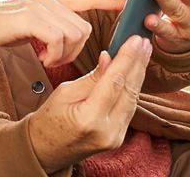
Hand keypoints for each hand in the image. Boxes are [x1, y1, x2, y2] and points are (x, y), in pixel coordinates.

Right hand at [0, 0, 124, 100]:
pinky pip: (58, 39)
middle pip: (83, 26)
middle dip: (77, 50)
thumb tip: (68, 37)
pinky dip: (54, 54)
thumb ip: (49, 25)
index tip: (129, 3)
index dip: (108, 1)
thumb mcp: (28, 24)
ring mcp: (38, 5)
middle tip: (55, 60)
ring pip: (74, 33)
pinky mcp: (30, 16)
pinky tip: (41, 58)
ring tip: (47, 59)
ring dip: (65, 54)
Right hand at [28, 35, 151, 172]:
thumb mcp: (65, 92)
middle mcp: (107, 130)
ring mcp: (115, 137)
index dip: (126, 58)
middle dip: (137, 63)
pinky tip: (135, 72)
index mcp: (89, 118)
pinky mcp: (119, 137)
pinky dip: (132, 87)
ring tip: (143, 53)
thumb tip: (109, 57)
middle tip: (144, 42)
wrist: (45, 149)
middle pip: (129, 90)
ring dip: (138, 74)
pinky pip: (129, 108)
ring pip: (133, 99)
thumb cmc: (49, 119)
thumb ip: (92, 77)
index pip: (114, 82)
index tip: (134, 40)